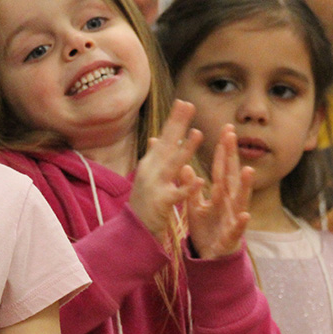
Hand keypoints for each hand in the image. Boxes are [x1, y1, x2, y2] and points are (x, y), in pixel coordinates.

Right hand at [130, 100, 202, 239]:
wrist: (134, 231)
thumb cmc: (144, 202)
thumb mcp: (147, 176)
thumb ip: (154, 157)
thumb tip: (155, 137)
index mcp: (150, 164)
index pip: (164, 138)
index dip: (174, 120)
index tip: (184, 102)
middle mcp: (150, 171)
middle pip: (166, 144)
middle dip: (178, 125)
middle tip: (189, 105)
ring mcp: (155, 187)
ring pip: (172, 165)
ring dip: (185, 149)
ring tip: (198, 133)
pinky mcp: (161, 204)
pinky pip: (177, 195)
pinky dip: (187, 186)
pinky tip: (198, 179)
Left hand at [187, 124, 252, 258]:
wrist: (210, 257)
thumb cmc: (207, 229)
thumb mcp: (195, 206)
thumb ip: (191, 187)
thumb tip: (184, 166)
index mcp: (221, 194)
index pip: (223, 168)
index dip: (224, 150)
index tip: (226, 129)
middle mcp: (230, 203)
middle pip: (232, 177)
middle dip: (233, 157)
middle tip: (232, 136)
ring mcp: (233, 218)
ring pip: (240, 199)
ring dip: (245, 186)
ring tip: (248, 170)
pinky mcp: (232, 236)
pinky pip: (238, 229)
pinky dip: (241, 222)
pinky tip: (245, 214)